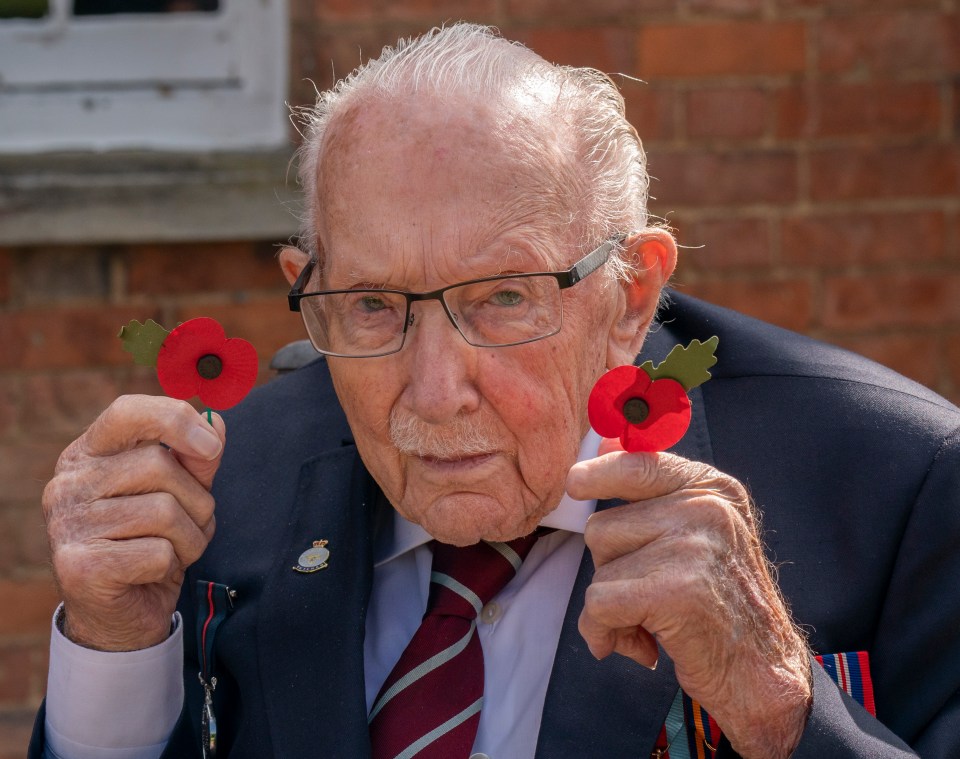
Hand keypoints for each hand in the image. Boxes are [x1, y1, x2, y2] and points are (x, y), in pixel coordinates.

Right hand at [42, 395, 224, 651]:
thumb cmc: (152, 543)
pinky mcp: (80, 566)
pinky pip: (158, 552)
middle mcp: (68, 484)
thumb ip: (197, 458)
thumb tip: (217, 422)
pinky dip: (172, 564)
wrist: (124, 616)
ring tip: (173, 550)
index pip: (127, 412)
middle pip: (159, 465)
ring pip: (164, 512)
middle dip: (196, 500)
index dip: (176, 418)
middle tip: (190, 524)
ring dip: (189, 537)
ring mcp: (67, 524)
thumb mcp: (181, 493)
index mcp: (88, 455)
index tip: (211, 445)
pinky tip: (153, 573)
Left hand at [567, 449, 811, 758]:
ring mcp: (694, 546)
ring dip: (610, 606)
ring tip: (653, 620)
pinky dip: (608, 632)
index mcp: (712, 489)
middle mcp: (707, 508)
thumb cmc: (722, 606)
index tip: (576, 482)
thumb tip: (603, 445)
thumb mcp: (699, 535)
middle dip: (611, 572)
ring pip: (598, 568)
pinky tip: (645, 646)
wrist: (764, 674)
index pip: (639, 463)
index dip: (600, 474)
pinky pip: (600, 603)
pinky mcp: (678, 589)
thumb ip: (653, 493)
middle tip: (649, 597)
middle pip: (601, 527)